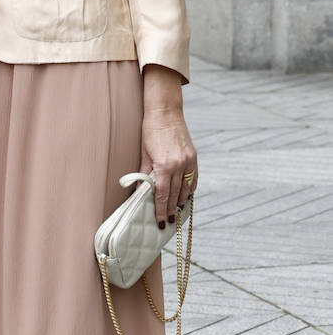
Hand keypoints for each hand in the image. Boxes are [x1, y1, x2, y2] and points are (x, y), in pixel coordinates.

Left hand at [140, 65, 196, 226]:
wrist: (165, 111)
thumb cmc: (150, 131)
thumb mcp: (144, 153)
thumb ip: (144, 174)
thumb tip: (141, 191)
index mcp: (165, 166)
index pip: (163, 195)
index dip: (161, 211)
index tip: (161, 223)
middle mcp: (180, 165)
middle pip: (176, 195)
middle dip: (171, 210)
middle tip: (168, 223)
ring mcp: (189, 161)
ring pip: (187, 189)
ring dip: (181, 202)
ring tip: (176, 213)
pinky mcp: (194, 156)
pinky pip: (194, 178)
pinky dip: (190, 189)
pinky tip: (186, 196)